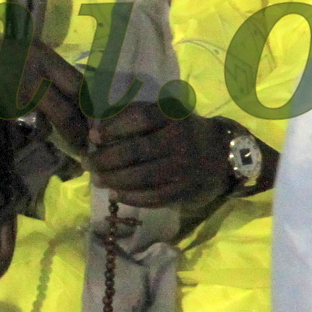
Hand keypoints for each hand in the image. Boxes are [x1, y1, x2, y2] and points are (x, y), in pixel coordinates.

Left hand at [88, 104, 239, 214]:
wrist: (224, 154)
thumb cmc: (186, 130)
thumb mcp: (168, 114)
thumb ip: (137, 114)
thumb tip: (98, 125)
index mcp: (174, 117)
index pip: (141, 119)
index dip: (113, 127)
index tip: (93, 136)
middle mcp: (180, 141)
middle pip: (136, 151)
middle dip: (106, 158)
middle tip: (87, 163)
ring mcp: (184, 168)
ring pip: (142, 177)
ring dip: (114, 180)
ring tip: (97, 179)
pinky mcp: (185, 191)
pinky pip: (153, 197)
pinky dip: (131, 197)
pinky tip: (116, 194)